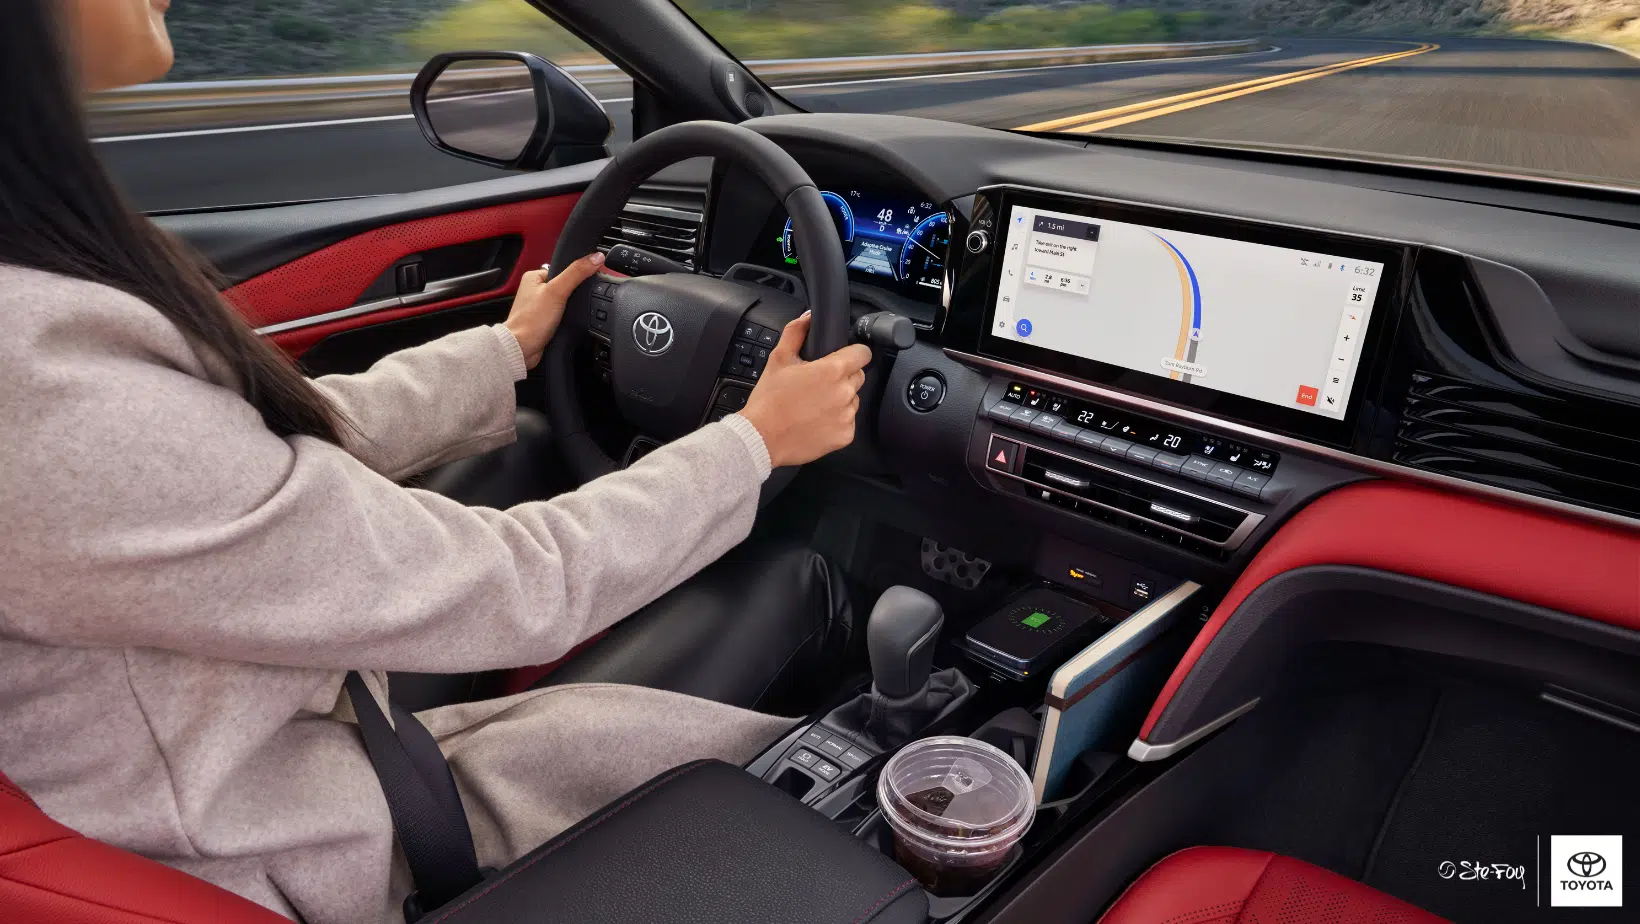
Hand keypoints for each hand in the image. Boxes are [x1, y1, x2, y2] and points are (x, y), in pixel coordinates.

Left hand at [504, 252, 604, 368]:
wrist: (522, 349)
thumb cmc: (531, 321)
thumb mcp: (557, 291)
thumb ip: (577, 273)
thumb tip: (595, 258)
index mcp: (534, 276)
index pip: (563, 268)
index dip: (576, 274)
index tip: (586, 281)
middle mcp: (535, 290)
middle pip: (565, 285)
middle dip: (573, 294)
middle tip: (573, 302)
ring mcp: (539, 306)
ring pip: (564, 301)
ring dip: (571, 308)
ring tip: (568, 313)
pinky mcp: (544, 320)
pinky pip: (561, 314)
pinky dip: (567, 318)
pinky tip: (566, 322)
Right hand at [739, 313, 872, 467]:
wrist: (761, 437)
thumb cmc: (769, 400)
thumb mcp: (778, 359)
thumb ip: (796, 332)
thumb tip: (808, 317)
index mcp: (833, 370)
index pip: (862, 353)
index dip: (853, 352)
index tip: (845, 357)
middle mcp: (845, 393)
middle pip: (858, 376)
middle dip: (843, 376)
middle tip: (818, 383)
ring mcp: (846, 416)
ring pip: (853, 400)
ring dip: (840, 399)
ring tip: (814, 404)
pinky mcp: (845, 435)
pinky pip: (848, 422)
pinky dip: (836, 421)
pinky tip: (816, 420)